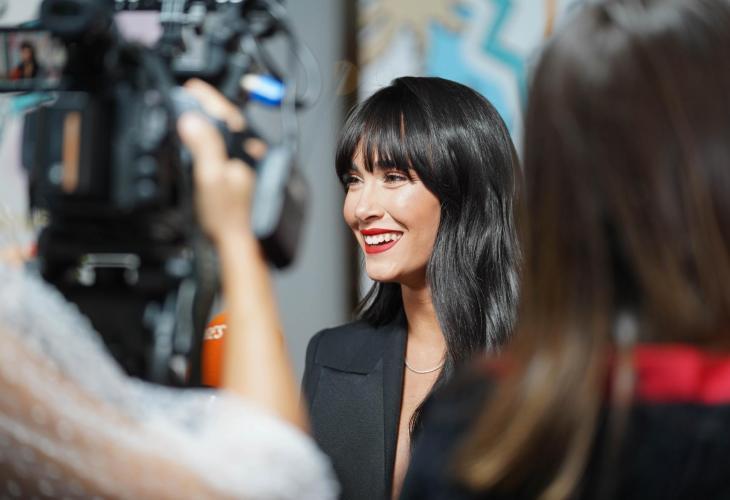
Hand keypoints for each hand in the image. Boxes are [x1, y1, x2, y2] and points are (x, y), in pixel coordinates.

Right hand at [176, 80, 259, 243]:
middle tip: (189, 96)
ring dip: (212, 123)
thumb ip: (203, 146)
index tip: (191, 87)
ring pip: (230, 136)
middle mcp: (251, 154)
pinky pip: (229, 150)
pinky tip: (205, 144)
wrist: (239, 242)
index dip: (206, 97)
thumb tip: (192, 120)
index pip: (224, 112)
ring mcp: (248, 165)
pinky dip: (215, 142)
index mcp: (245, 149)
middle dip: (209, 107)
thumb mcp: (210, 178)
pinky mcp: (243, 175)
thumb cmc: (227, 217)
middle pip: (228, 121)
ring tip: (193, 114)